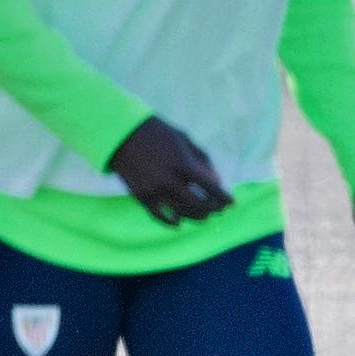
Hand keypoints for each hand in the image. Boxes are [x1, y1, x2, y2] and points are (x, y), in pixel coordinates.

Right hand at [108, 116, 232, 225]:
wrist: (122, 133)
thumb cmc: (158, 133)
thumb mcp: (184, 139)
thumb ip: (202, 160)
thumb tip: (217, 181)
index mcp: (184, 165)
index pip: (212, 189)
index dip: (224, 198)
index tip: (231, 203)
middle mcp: (170, 181)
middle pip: (199, 205)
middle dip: (213, 209)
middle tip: (218, 210)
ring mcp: (154, 190)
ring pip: (181, 214)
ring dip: (196, 217)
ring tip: (204, 216)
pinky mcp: (141, 196)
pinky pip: (159, 216)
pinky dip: (170, 222)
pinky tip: (179, 222)